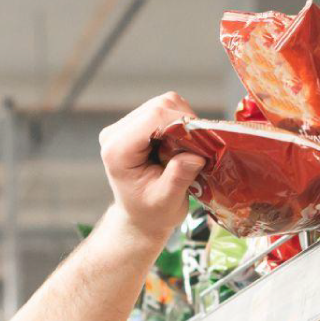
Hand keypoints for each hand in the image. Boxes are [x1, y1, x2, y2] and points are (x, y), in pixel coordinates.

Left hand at [98, 92, 203, 246]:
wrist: (141, 217)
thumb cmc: (152, 213)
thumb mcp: (167, 202)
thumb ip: (178, 177)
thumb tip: (196, 155)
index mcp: (117, 151)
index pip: (153, 117)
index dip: (182, 123)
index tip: (202, 143)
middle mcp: (116, 133)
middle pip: (160, 106)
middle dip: (185, 123)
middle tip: (198, 149)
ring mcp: (126, 126)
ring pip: (165, 103)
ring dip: (184, 123)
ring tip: (188, 150)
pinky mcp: (138, 123)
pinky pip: (166, 109)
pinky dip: (181, 123)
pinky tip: (181, 145)